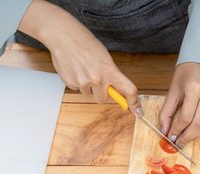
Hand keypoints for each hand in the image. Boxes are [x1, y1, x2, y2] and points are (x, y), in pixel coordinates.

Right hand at [18, 0, 139, 112]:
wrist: (62, 35)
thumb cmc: (85, 43)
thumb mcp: (105, 57)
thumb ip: (112, 75)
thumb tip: (119, 91)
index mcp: (110, 70)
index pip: (128, 90)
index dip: (134, 103)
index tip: (137, 111)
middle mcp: (97, 79)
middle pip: (103, 99)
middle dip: (101, 93)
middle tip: (96, 79)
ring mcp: (82, 82)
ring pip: (88, 93)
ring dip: (87, 85)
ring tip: (82, 68)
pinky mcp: (70, 83)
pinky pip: (77, 88)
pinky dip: (76, 81)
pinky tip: (74, 68)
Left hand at [158, 63, 199, 146]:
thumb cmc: (186, 72)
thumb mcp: (173, 89)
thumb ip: (168, 110)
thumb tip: (165, 130)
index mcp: (194, 89)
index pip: (186, 117)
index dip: (176, 129)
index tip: (169, 136)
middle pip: (198, 123)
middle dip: (186, 136)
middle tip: (177, 143)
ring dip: (196, 136)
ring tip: (185, 139)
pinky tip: (195, 132)